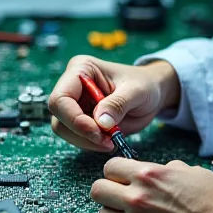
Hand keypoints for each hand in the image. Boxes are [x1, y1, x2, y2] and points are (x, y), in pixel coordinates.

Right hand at [48, 55, 179, 152]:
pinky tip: (109, 140)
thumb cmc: (145, 84)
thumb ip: (118, 104)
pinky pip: (76, 137)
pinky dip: (90, 143)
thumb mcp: (137, 91)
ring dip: (86, 141)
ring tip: (111, 140)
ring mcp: (76, 103)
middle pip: (59, 116)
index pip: (61, 98)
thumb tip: (101, 122)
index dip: (74, 119)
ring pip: (65, 130)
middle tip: (107, 140)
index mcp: (81, 69)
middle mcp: (73, 85)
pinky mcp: (81, 118)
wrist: (153, 92)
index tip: (97, 131)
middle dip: (81, 133)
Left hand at [91, 158, 212, 212]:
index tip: (122, 180)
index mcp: (149, 175)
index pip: (110, 168)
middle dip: (108, 194)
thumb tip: (160, 172)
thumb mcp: (194, 172)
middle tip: (121, 199)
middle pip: (97, 191)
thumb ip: (169, 170)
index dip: (116, 173)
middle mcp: (137, 199)